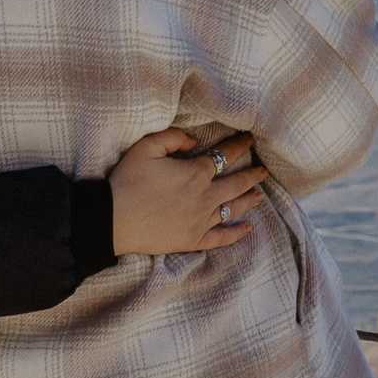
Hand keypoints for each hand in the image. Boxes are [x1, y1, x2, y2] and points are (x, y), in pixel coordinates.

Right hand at [107, 130, 267, 255]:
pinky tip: (247, 229)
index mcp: (196, 172)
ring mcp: (201, 221)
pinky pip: (221, 238)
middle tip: (264, 170)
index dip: (239, 145)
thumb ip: (173, 137)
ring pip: (233, 209)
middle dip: (252, 175)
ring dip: (249, 200)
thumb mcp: (146, 147)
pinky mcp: (193, 240)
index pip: (224, 155)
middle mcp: (205, 197)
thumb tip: (194, 140)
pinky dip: (236, 233)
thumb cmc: (127, 180)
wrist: (114, 219)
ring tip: (259, 195)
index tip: (250, 140)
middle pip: (236, 183)